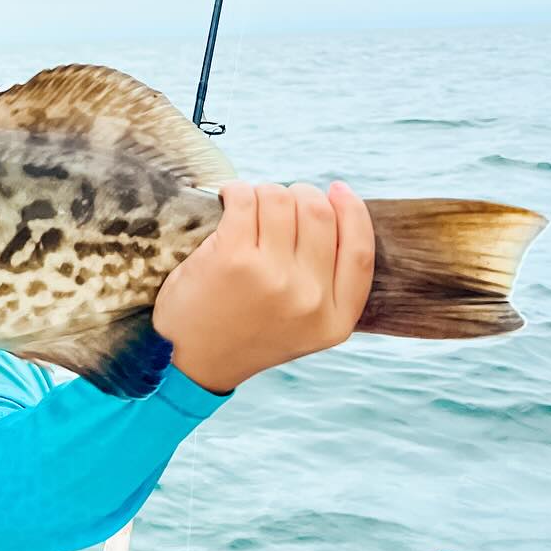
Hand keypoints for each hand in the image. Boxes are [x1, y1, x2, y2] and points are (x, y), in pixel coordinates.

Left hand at [152, 181, 374, 393]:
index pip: (361, 252)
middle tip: (278, 202)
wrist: (190, 361)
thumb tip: (333, 211)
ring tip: (250, 206)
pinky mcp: (234, 257)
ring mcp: (272, 277)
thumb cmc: (245, 333)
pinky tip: (228, 200)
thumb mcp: (304, 326)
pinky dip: (236, 190)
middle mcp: (309, 299)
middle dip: (300, 195)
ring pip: (281, 199)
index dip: (353, 212)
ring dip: (264, 192)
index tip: (337, 190)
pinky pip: (245, 198)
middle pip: (319, 214)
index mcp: (334, 321)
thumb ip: (326, 284)